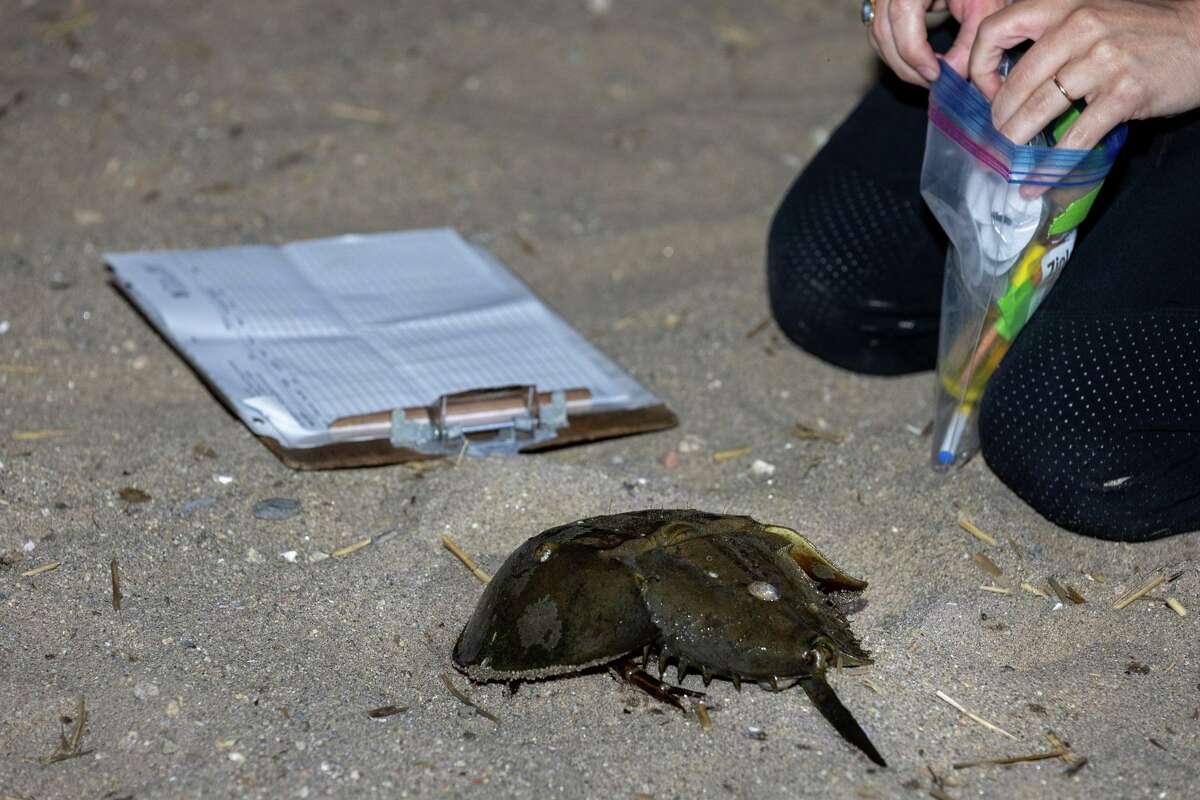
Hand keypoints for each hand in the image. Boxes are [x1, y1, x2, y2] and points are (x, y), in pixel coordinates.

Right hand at [868, 0, 1005, 85]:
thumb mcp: (982, 5)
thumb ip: (968, 42)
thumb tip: (952, 76)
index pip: (902, 18)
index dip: (915, 53)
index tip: (936, 75)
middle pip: (883, 33)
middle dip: (906, 66)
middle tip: (932, 82)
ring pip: (878, 36)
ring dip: (899, 62)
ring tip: (927, 74)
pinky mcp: (884, 4)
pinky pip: (880, 33)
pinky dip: (897, 51)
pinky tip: (920, 60)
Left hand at [970, 0, 1199, 149]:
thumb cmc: (1140, 30)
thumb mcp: (1091, 14)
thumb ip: (1050, 38)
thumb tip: (1002, 82)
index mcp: (1063, 5)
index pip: (998, 27)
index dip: (979, 64)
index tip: (985, 90)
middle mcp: (1079, 26)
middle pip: (1016, 81)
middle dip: (999, 118)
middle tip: (998, 136)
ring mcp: (1103, 59)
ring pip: (1038, 109)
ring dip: (1016, 141)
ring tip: (1009, 159)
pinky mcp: (1125, 93)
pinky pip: (1076, 137)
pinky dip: (1051, 166)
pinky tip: (1035, 184)